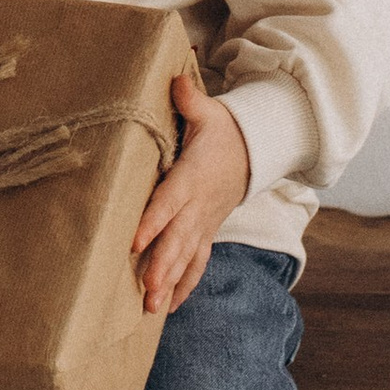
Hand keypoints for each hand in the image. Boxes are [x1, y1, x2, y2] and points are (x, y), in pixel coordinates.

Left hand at [131, 69, 250, 319]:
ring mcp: (205, 223)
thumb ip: (190, 100)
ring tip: (151, 308)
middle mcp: (199, 206)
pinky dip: (184, 286)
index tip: (134, 242)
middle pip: (178, 240)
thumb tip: (175, 80)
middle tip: (145, 291)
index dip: (153, 222)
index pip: (170, 202)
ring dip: (170, 283)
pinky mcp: (207, 232)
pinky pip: (198, 264)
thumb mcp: (210, 112)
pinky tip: (166, 307)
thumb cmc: (224, 132)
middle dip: (162, 266)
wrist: (256, 152)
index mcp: (193, 177)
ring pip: (187, 258)